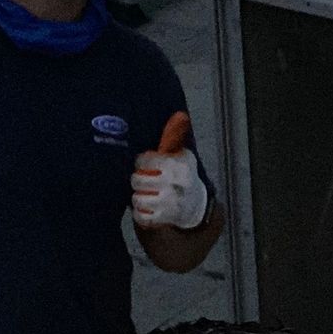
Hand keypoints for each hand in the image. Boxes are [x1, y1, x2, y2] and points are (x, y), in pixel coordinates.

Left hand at [131, 111, 209, 230]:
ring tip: (146, 194)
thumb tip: (181, 114)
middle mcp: (176, 184)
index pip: (146, 160)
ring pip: (137, 198)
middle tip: (144, 179)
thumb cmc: (182, 176)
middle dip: (138, 179)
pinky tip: (147, 207)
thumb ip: (176, 136)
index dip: (142, 162)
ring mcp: (170, 203)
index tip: (146, 163)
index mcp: (180, 165)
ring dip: (139, 196)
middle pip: (138, 180)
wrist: (195, 206)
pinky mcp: (164, 219)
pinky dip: (140, 212)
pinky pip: (140, 216)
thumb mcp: (182, 155)